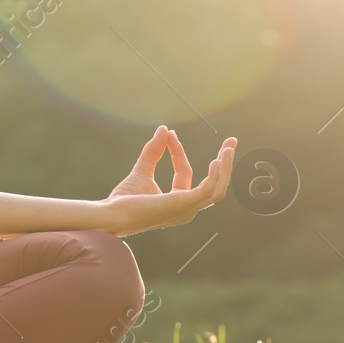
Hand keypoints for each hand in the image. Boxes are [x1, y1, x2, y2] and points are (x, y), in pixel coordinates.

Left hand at [98, 126, 234, 236]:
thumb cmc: (123, 200)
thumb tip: (163, 129)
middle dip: (224, 162)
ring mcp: (187, 209)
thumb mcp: (141, 170)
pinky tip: (217, 160)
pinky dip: (216, 175)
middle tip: (231, 142)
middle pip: (213, 184)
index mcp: (177, 202)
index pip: (185, 173)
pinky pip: (209, 191)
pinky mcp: (185, 205)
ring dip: (225, 167)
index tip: (170, 134)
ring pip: (217, 188)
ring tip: (228, 148)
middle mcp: (186, 209)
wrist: (112, 214)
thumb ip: (153, 151)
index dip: (178, 152)